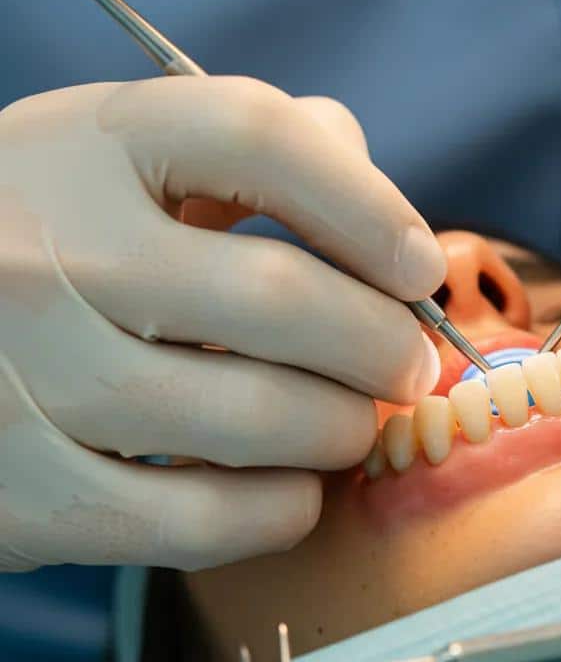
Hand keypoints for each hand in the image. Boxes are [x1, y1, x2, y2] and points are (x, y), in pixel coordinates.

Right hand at [0, 77, 444, 569]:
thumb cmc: (58, 235)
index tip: (420, 267)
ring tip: (350, 424)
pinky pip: (197, 523)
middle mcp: (47, 250)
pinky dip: (280, 513)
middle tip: (408, 366)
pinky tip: (292, 490)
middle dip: (382, 344)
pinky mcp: (20, 494)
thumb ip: (258, 150)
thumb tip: (377, 200)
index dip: (369, 205)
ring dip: (342, 431)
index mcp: (89, 146)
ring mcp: (25, 373)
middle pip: (277, 296)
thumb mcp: (130, 160)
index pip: (259, 138)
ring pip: (254, 417)